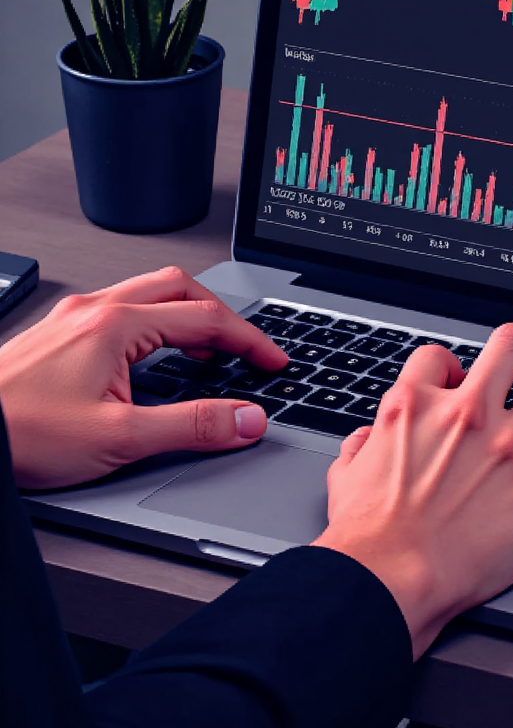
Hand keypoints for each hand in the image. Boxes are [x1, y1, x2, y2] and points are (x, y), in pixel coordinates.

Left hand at [0, 266, 287, 489]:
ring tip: (206, 350)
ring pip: (149, 292)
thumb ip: (193, 426)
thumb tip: (246, 419)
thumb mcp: (119, 439)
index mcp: (115, 325)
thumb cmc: (20, 434)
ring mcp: (73, 318)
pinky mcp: (59, 334)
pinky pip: (123, 308)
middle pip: (180, 287)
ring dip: (188, 314)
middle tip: (245, 347)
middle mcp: (94, 311)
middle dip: (223, 314)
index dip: (250, 340)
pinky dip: (156, 322)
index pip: (207, 319)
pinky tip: (152, 355)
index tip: (273, 361)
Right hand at [312, 322, 512, 658]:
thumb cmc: (368, 540)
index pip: (440, 357)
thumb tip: (367, 440)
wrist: (391, 581)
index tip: (464, 384)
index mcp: (416, 405)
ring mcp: (509, 444)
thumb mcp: (346, 475)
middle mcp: (467, 413)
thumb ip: (362, 446)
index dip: (454, 367)